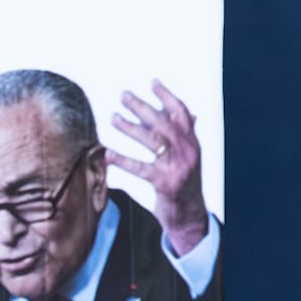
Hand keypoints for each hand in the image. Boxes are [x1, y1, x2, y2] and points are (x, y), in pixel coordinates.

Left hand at [109, 83, 211, 256]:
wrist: (191, 217)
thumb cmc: (185, 184)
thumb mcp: (189, 158)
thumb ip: (186, 136)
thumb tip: (189, 113)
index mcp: (193, 143)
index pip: (182, 113)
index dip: (167, 96)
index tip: (152, 82)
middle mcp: (188, 152)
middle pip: (164, 123)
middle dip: (143, 107)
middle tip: (124, 96)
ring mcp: (178, 167)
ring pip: (153, 141)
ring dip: (131, 128)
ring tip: (113, 118)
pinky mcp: (165, 183)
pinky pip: (140, 168)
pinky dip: (122, 160)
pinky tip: (106, 153)